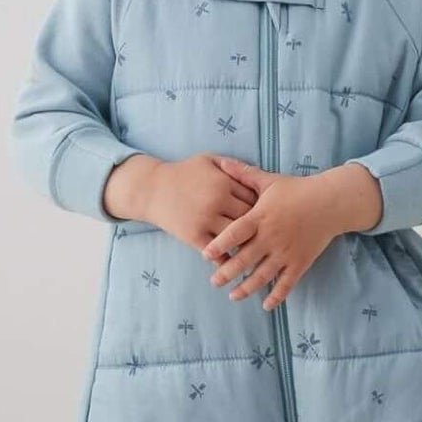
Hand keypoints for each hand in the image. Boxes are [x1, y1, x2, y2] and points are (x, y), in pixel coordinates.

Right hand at [111, 152, 258, 250]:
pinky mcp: (194, 235)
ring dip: (247, 245)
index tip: (270, 215)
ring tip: (257, 251)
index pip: (255, 198)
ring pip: (236, 237)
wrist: (151, 189)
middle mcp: (217, 201)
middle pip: (250, 218)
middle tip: (271, 236)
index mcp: (224, 182)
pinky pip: (217, 251)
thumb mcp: (207, 160)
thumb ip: (232, 165)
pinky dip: (227, 258)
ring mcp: (205, 220)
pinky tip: (235, 261)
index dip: (264, 207)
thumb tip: (256, 174)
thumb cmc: (183, 173)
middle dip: (261, 227)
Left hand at [201, 156, 379, 309]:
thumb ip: (244, 175)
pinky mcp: (300, 262)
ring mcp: (286, 252)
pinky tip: (266, 305)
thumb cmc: (298, 190)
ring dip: (247, 288)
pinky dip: (277, 296)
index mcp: (262, 217)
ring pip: (263, 275)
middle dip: (227, 272)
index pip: (236, 233)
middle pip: (245, 259)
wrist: (331, 202)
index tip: (204, 254)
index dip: (219, 244)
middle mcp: (272, 237)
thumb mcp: (269, 181)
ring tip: (233, 296)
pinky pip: (287, 283)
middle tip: (214, 282)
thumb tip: (222, 162)